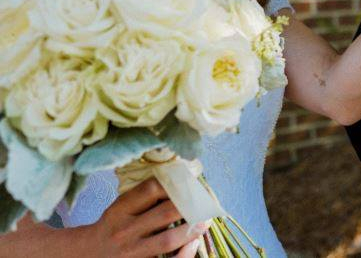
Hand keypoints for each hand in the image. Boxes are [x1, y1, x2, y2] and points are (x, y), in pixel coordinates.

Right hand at [86, 178, 207, 256]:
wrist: (85, 256)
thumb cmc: (112, 227)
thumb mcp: (120, 208)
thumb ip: (144, 197)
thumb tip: (182, 180)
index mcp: (120, 210)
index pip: (151, 189)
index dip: (176, 183)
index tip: (192, 182)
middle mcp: (124, 230)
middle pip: (165, 213)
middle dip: (190, 205)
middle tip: (205, 201)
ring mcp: (130, 252)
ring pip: (168, 239)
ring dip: (192, 228)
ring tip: (205, 221)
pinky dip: (185, 253)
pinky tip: (193, 243)